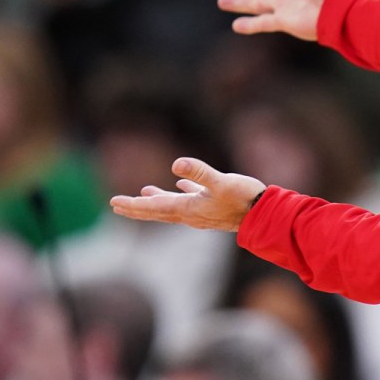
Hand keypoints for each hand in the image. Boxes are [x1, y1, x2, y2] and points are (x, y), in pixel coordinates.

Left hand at [110, 157, 266, 231]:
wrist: (265, 215)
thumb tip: (177, 164)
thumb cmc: (245, 198)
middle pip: (157, 212)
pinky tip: (181, 186)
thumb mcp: (222, 182)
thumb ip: (199, 173)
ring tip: (144, 194)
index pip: (154, 207)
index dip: (133, 204)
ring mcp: (202, 212)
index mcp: (189, 209)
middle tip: (116, 206)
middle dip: (137, 208)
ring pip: (172, 207)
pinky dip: (181, 194)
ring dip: (156, 201)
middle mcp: (191, 214)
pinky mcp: (214, 207)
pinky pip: (191, 200)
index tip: (114, 203)